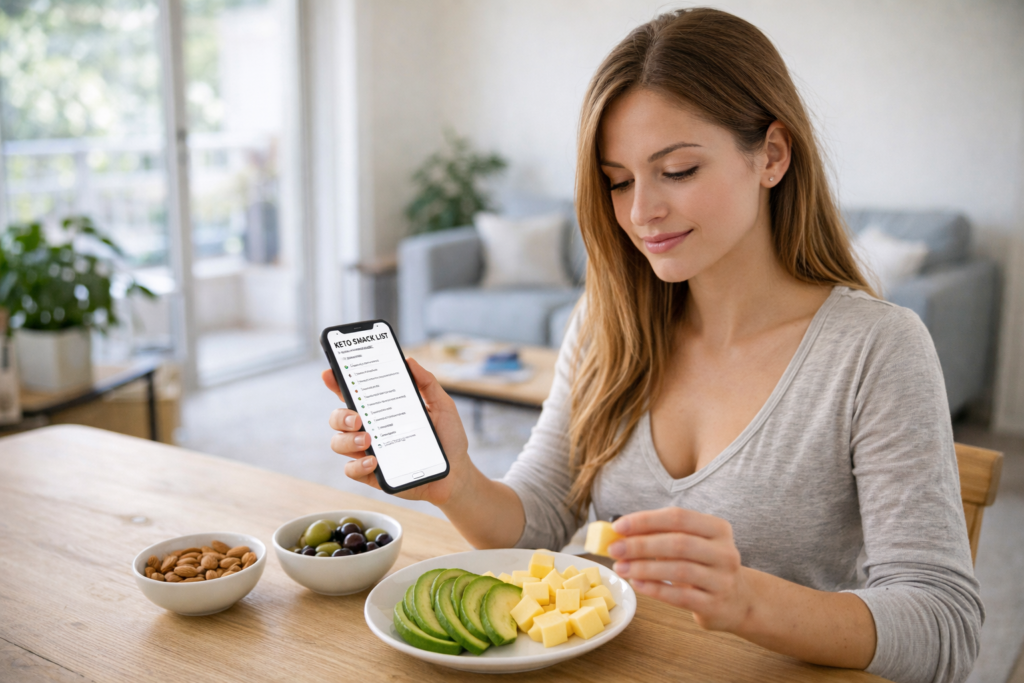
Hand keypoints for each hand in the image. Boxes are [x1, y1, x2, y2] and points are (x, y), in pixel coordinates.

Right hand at [322, 358, 471, 506]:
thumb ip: (427, 383)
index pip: (353, 393)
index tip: (329, 374)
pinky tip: (373, 462)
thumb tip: (410, 361)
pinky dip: (357, 466)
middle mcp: (370, 428)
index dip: (337, 382)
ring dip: (347, 440)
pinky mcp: (372, 475)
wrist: (456, 472)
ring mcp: (368, 452)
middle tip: (357, 418)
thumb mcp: (442, 406)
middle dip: (340, 416)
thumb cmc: (446, 437)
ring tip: (368, 440)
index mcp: (381, 409)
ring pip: (338, 443)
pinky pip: (351, 470)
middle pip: (338, 418)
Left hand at [608, 507, 754, 632]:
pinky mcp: (715, 605)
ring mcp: (722, 580)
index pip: (678, 517)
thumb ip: (661, 535)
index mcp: (718, 528)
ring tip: (620, 567)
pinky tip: (637, 583)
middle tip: (614, 549)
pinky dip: (655, 589)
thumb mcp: (691, 544)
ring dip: (644, 568)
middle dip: (640, 545)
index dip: (646, 520)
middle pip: (678, 543)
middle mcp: (725, 552)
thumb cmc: (703, 565)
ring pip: (678, 570)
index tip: (618, 526)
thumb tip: (620, 532)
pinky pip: (680, 596)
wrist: (737, 601)